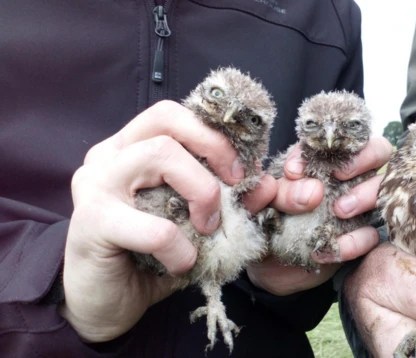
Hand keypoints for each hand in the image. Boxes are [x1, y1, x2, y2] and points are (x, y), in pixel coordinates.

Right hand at [59, 101, 274, 341]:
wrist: (105, 306)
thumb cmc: (150, 259)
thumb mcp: (195, 224)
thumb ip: (227, 201)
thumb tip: (266, 185)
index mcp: (131, 148)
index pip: (174, 115)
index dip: (216, 135)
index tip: (243, 169)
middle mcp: (108, 156)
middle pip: (167, 120)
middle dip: (214, 148)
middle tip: (233, 187)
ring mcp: (95, 184)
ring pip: (160, 154)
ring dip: (201, 192)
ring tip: (206, 228)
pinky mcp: (91, 222)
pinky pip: (156, 227)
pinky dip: (182, 249)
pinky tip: (181, 264)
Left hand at [247, 137, 392, 295]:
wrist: (269, 265)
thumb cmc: (269, 220)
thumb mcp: (265, 202)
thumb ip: (280, 190)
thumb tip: (307, 186)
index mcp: (325, 159)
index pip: (339, 136)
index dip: (323, 146)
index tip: (293, 171)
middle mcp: (350, 176)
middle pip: (380, 150)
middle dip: (364, 158)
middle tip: (337, 176)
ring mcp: (361, 206)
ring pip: (383, 189)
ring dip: (365, 195)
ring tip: (339, 210)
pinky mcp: (362, 236)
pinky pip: (372, 234)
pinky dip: (354, 240)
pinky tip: (327, 249)